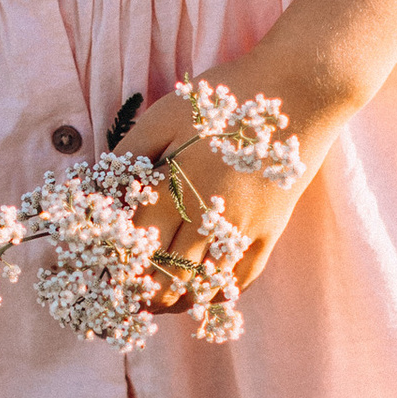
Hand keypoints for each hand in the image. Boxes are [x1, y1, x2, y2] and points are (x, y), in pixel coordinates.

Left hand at [120, 81, 306, 312]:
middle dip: (145, 294)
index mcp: (172, 189)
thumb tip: (97, 186)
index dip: (120, 267)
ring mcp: (242, 228)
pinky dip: (220, 293)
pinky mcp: (271, 230)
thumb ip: (129, 153)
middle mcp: (205, 217)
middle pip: (168, 276)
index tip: (108, 279)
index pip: (137, 246)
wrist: (299, 92)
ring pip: (204, 285)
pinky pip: (244, 277)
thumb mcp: (165, 114)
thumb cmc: (225, 100)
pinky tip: (204, 296)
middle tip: (131, 301)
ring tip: (161, 305)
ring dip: (179, 301)